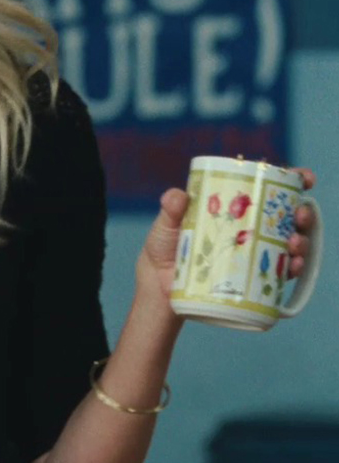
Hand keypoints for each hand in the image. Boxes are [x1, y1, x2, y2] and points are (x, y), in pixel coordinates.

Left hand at [139, 168, 317, 294]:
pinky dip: (293, 268)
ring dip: (301, 241)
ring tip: (294, 242)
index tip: (303, 178)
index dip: (292, 181)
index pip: (269, 189)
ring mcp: (255, 253)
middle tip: (300, 214)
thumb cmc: (165, 247)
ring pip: (291, 243)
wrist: (159, 283)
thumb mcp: (167, 224)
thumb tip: (178, 196)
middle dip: (302, 213)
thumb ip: (171, 209)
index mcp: (236, 208)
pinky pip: (282, 272)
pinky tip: (294, 265)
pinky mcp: (254, 277)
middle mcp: (251, 228)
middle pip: (288, 216)